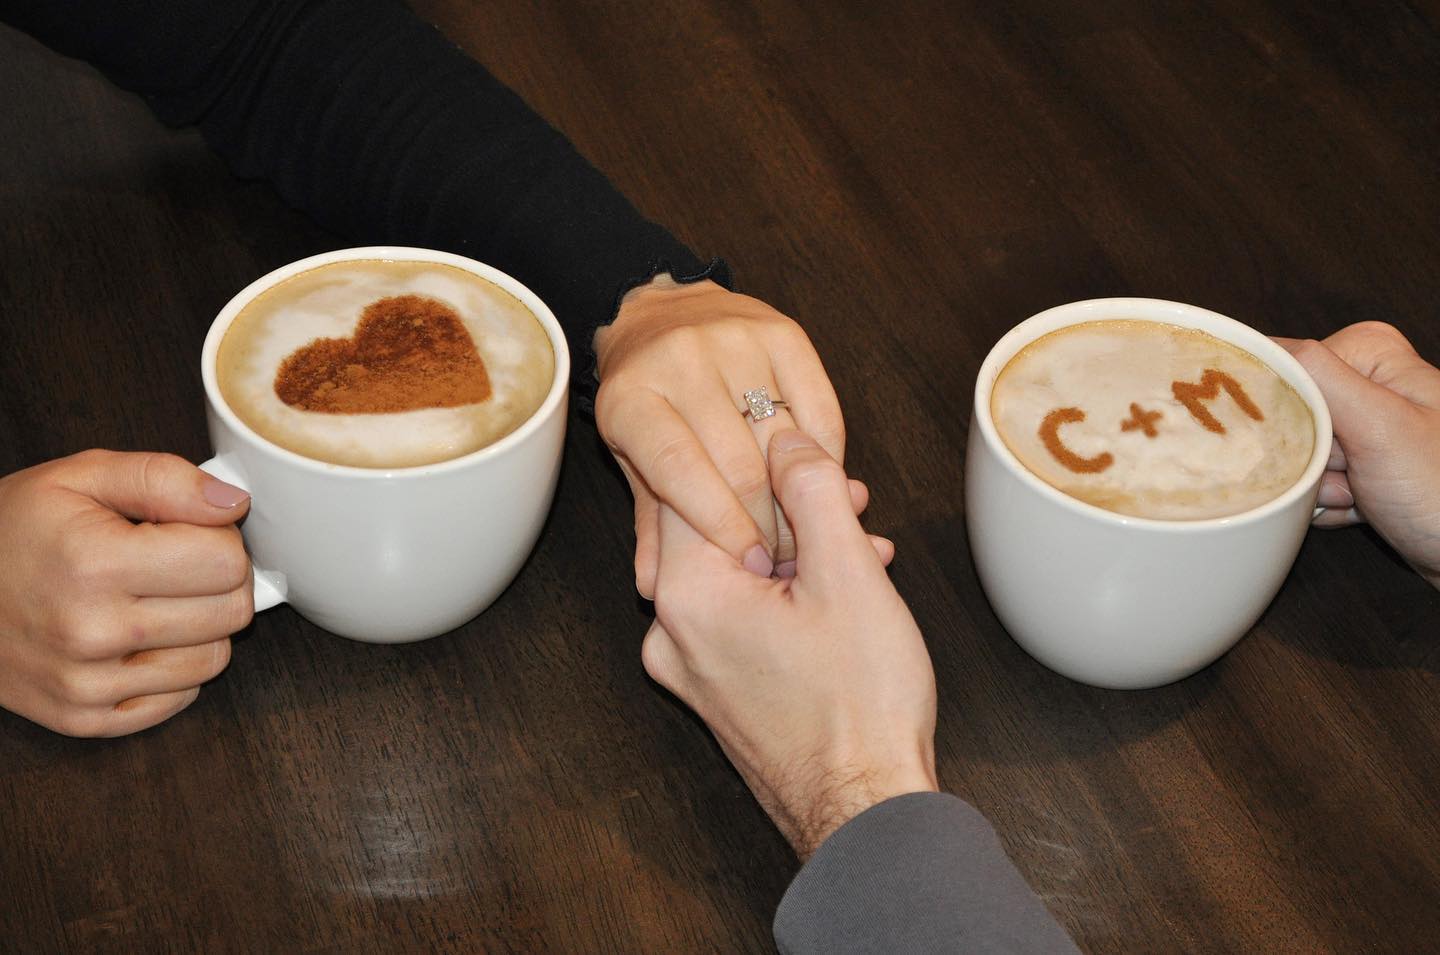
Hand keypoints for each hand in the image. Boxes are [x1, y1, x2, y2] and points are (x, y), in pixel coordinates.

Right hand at [0, 450, 253, 735]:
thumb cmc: (11, 530)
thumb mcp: (80, 476)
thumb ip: (164, 479)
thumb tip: (233, 503)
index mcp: (95, 563)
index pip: (227, 562)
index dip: (220, 539)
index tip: (188, 532)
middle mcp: (92, 632)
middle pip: (231, 612)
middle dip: (218, 581)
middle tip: (177, 565)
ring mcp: (87, 684)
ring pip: (214, 659)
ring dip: (201, 627)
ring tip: (154, 600)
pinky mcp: (85, 719)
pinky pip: (181, 699)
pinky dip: (174, 667)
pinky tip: (138, 639)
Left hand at [594, 277, 843, 596]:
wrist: (663, 314)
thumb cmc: (649, 403)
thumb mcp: (635, 461)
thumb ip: (654, 524)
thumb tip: (655, 590)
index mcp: (631, 399)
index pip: (679, 467)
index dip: (719, 523)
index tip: (750, 564)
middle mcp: (679, 359)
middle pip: (738, 460)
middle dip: (767, 524)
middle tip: (783, 562)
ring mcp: (733, 339)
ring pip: (783, 441)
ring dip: (802, 499)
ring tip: (808, 536)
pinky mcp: (783, 331)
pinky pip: (820, 410)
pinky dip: (827, 457)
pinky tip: (823, 488)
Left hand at [642, 429, 935, 860]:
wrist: (866, 810)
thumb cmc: (859, 706)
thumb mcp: (847, 572)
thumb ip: (809, 487)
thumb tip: (783, 434)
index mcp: (687, 595)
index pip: (694, 483)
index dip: (758, 455)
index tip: (805, 449)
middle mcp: (671, 631)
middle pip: (717, 528)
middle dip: (786, 503)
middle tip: (847, 497)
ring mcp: (691, 667)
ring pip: (736, 572)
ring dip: (797, 549)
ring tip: (863, 545)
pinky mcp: (717, 690)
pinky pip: (741, 616)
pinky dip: (787, 594)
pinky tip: (845, 591)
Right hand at [1277, 322, 1439, 588]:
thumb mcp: (1381, 426)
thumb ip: (1317, 378)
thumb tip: (1253, 345)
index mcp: (1370, 353)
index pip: (1283, 371)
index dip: (1286, 415)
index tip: (1319, 444)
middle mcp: (1367, 381)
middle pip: (1287, 415)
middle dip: (1309, 459)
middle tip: (1354, 476)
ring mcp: (1366, 424)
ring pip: (1297, 454)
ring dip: (1319, 488)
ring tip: (1366, 496)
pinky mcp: (1364, 462)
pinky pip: (1313, 481)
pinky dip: (1329, 503)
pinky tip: (1364, 507)